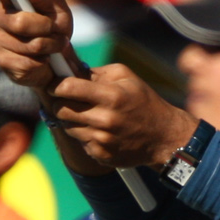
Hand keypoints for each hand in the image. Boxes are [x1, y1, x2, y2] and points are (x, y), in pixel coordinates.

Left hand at [0, 0, 196, 168]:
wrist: (163, 136)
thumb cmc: (144, 101)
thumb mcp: (126, 77)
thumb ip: (95, 72)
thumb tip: (67, 65)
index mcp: (111, 96)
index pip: (67, 88)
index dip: (56, 84)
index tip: (55, 82)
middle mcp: (104, 119)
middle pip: (60, 109)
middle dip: (60, 102)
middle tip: (67, 98)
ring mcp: (101, 140)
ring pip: (67, 126)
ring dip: (72, 119)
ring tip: (88, 114)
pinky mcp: (100, 155)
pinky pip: (80, 141)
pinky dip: (84, 134)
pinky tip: (99, 129)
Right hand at [0, 0, 83, 100]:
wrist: (56, 61)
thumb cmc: (54, 29)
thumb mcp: (57, 10)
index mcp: (9, 0)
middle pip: (20, 22)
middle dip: (45, 27)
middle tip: (55, 30)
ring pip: (30, 45)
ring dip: (51, 45)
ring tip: (56, 44)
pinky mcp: (3, 62)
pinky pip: (30, 62)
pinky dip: (45, 60)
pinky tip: (44, 58)